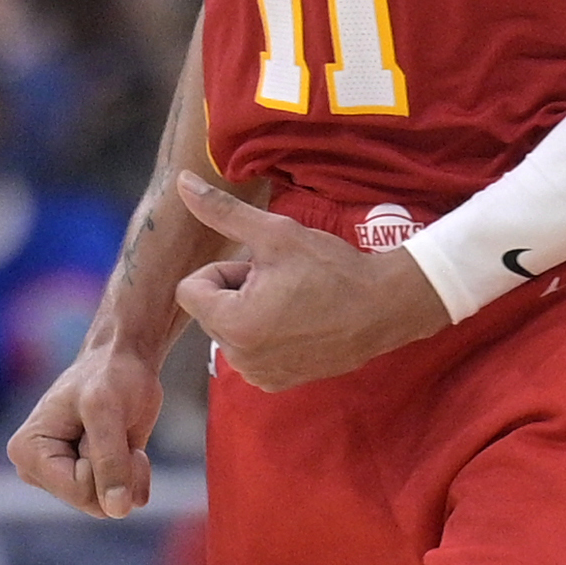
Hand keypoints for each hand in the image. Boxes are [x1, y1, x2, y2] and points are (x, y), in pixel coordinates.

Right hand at [9, 325, 168, 518]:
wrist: (126, 362)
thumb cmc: (110, 376)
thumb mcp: (107, 412)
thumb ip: (109, 461)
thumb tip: (117, 511)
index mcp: (28, 452)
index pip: (78, 491)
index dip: (105, 465)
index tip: (106, 428)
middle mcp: (38, 471)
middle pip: (93, 502)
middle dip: (117, 470)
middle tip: (116, 430)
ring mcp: (62, 479)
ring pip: (110, 505)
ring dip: (128, 471)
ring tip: (119, 434)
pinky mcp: (86, 481)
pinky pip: (121, 502)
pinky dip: (135, 476)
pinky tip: (128, 447)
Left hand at [167, 176, 446, 390]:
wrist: (384, 307)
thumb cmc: (331, 268)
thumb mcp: (274, 233)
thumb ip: (222, 212)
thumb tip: (181, 182)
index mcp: (233, 323)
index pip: (191, 290)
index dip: (222, 271)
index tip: (260, 267)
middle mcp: (240, 358)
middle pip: (209, 311)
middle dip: (236, 291)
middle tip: (281, 281)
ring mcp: (259, 375)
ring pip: (230, 330)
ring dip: (250, 312)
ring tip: (292, 301)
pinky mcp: (277, 382)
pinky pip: (250, 351)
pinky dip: (266, 335)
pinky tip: (300, 322)